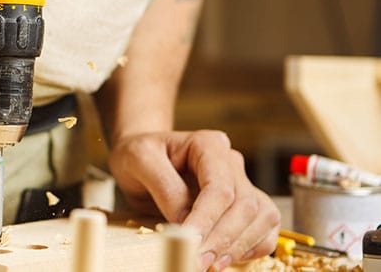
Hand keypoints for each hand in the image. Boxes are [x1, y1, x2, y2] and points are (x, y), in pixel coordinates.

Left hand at [108, 130, 279, 270]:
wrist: (141, 159)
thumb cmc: (139, 155)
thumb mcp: (139, 160)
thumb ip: (163, 186)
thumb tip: (185, 220)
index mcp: (208, 144)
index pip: (219, 187)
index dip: (207, 219)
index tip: (189, 242)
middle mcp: (231, 162)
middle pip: (245, 205)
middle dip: (222, 239)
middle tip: (196, 262)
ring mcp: (241, 183)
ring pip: (262, 217)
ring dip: (239, 246)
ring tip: (210, 264)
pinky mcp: (244, 204)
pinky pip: (265, 229)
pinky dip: (251, 248)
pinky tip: (225, 258)